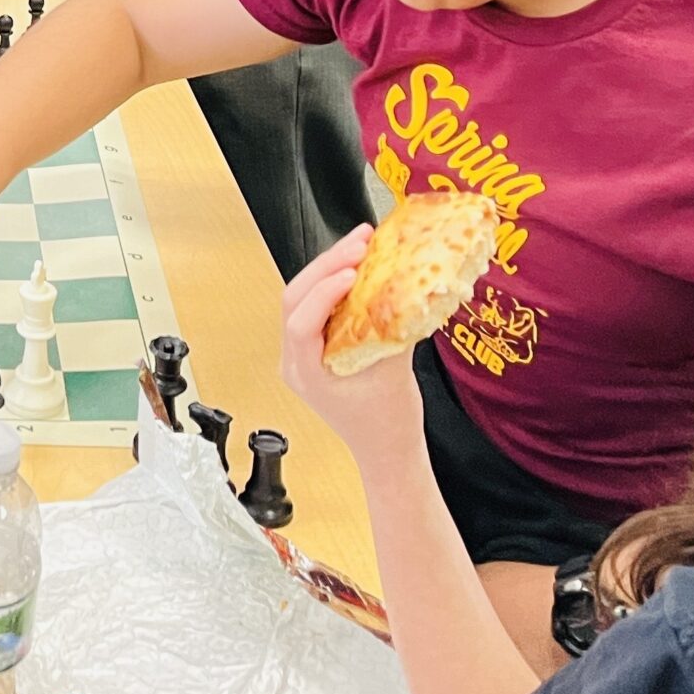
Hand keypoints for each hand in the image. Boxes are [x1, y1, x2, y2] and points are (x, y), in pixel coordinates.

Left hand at [278, 226, 427, 473]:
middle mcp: (295, 362)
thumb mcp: (394, 375)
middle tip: (359, 242)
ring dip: (330, 268)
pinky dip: (335, 284)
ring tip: (360, 244)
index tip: (350, 274)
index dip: (322, 294)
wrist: (387, 451)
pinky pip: (317, 306)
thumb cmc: (387, 426)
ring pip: (303, 298)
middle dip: (327, 266)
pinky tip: (358, 266)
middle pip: (296, 301)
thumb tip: (398, 287)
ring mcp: (301, 354)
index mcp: (306, 375)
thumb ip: (390, 330)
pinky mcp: (315, 346)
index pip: (300, 324)